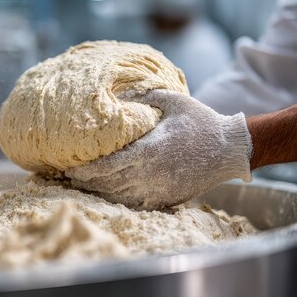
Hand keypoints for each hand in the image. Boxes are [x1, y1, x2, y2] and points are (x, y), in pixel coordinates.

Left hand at [65, 90, 251, 208]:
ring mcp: (159, 190)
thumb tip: (117, 93)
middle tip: (67, 178)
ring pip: (119, 197)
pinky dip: (118, 200)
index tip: (69, 167)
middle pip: (108, 184)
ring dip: (98, 193)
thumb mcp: (173, 101)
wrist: (229, 150)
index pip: (108, 166)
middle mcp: (151, 174)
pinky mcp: (166, 199)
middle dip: (85, 182)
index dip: (86, 169)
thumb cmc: (201, 122)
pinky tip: (107, 194)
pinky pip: (135, 204)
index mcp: (150, 151)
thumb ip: (144, 96)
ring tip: (81, 186)